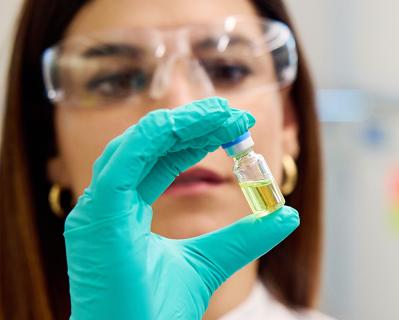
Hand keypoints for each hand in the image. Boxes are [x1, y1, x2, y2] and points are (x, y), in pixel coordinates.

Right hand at [64, 97, 299, 319]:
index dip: (195, 139)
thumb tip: (287, 215)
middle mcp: (107, 205)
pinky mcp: (97, 219)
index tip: (233, 126)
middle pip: (149, 147)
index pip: (159, 160)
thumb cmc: (155, 312)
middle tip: (232, 113)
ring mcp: (97, 210)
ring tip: (220, 114)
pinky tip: (187, 124)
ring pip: (136, 146)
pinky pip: (123, 163)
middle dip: (191, 125)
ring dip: (179, 124)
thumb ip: (243, 237)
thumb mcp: (208, 263)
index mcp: (125, 212)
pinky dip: (153, 137)